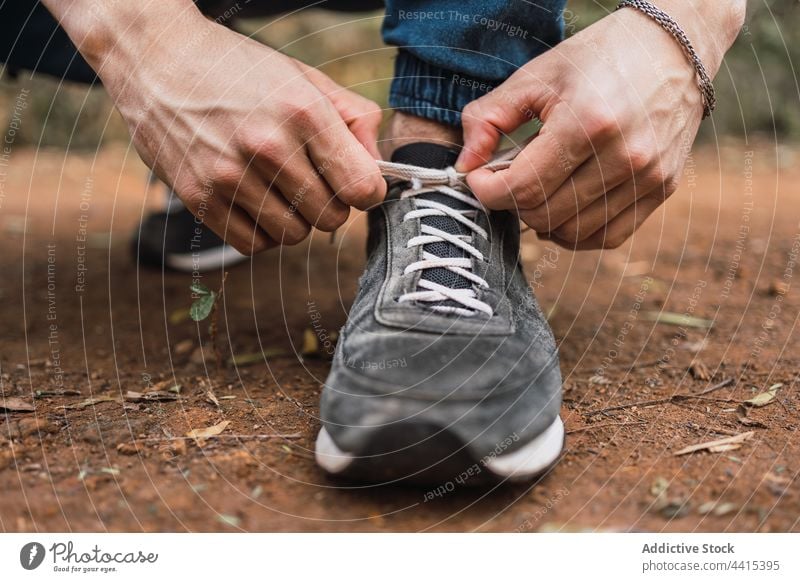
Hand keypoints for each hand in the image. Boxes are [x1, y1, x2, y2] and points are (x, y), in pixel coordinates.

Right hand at [49, 1, 385, 252]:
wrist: (158, 56)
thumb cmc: (241, 70)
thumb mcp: (306, 77)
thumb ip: (355, 119)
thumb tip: (379, 169)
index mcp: (303, 112)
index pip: (362, 187)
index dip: (366, 191)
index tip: (356, 184)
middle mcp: (268, 146)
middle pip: (330, 218)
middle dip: (330, 204)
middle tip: (311, 181)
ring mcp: (229, 175)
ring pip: (294, 236)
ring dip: (295, 220)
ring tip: (279, 189)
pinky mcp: (198, 197)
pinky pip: (253, 245)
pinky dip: (261, 232)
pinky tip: (254, 202)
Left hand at [457, 1, 743, 249]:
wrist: (673, 47)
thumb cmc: (599, 56)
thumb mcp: (536, 76)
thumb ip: (489, 118)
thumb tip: (465, 165)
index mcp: (588, 123)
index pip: (522, 187)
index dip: (487, 190)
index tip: (479, 177)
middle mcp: (624, 156)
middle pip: (544, 214)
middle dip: (513, 203)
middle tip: (508, 178)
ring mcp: (648, 177)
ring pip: (573, 233)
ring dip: (542, 220)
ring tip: (537, 188)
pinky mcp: (662, 189)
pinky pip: (608, 236)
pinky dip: (577, 231)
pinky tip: (564, 206)